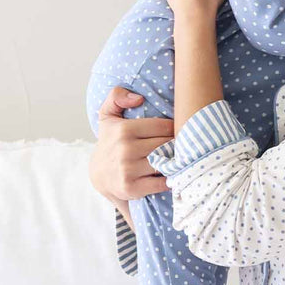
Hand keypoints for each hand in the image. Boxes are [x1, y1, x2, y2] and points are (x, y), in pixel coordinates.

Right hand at [89, 86, 174, 203]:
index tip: (179, 131)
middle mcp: (125, 149)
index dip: (175, 128)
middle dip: (178, 145)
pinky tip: (173, 174)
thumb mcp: (108, 115)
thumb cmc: (110, 141)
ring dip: (176, 161)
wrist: (98, 174)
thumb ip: (117, 96)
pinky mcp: (132, 188)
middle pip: (167, 144)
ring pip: (165, 162)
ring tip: (182, 159)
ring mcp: (128, 170)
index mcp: (124, 129)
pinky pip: (162, 183)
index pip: (164, 126)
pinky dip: (171, 179)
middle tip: (186, 146)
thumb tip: (138, 98)